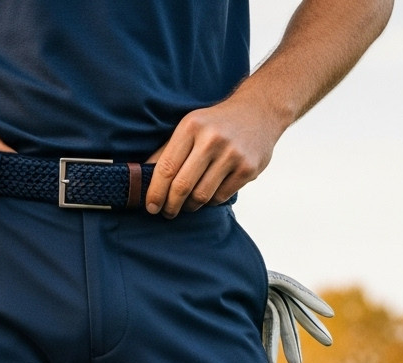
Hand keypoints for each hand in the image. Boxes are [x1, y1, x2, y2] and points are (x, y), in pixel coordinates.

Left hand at [144, 92, 283, 217]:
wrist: (259, 110)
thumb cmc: (217, 123)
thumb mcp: (190, 126)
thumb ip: (167, 151)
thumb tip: (143, 176)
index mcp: (191, 126)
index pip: (166, 168)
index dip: (155, 193)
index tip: (151, 207)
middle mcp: (211, 139)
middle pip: (182, 187)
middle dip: (171, 205)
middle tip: (167, 212)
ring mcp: (232, 154)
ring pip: (201, 196)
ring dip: (190, 206)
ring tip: (188, 203)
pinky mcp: (247, 168)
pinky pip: (220, 197)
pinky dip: (211, 201)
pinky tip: (209, 194)